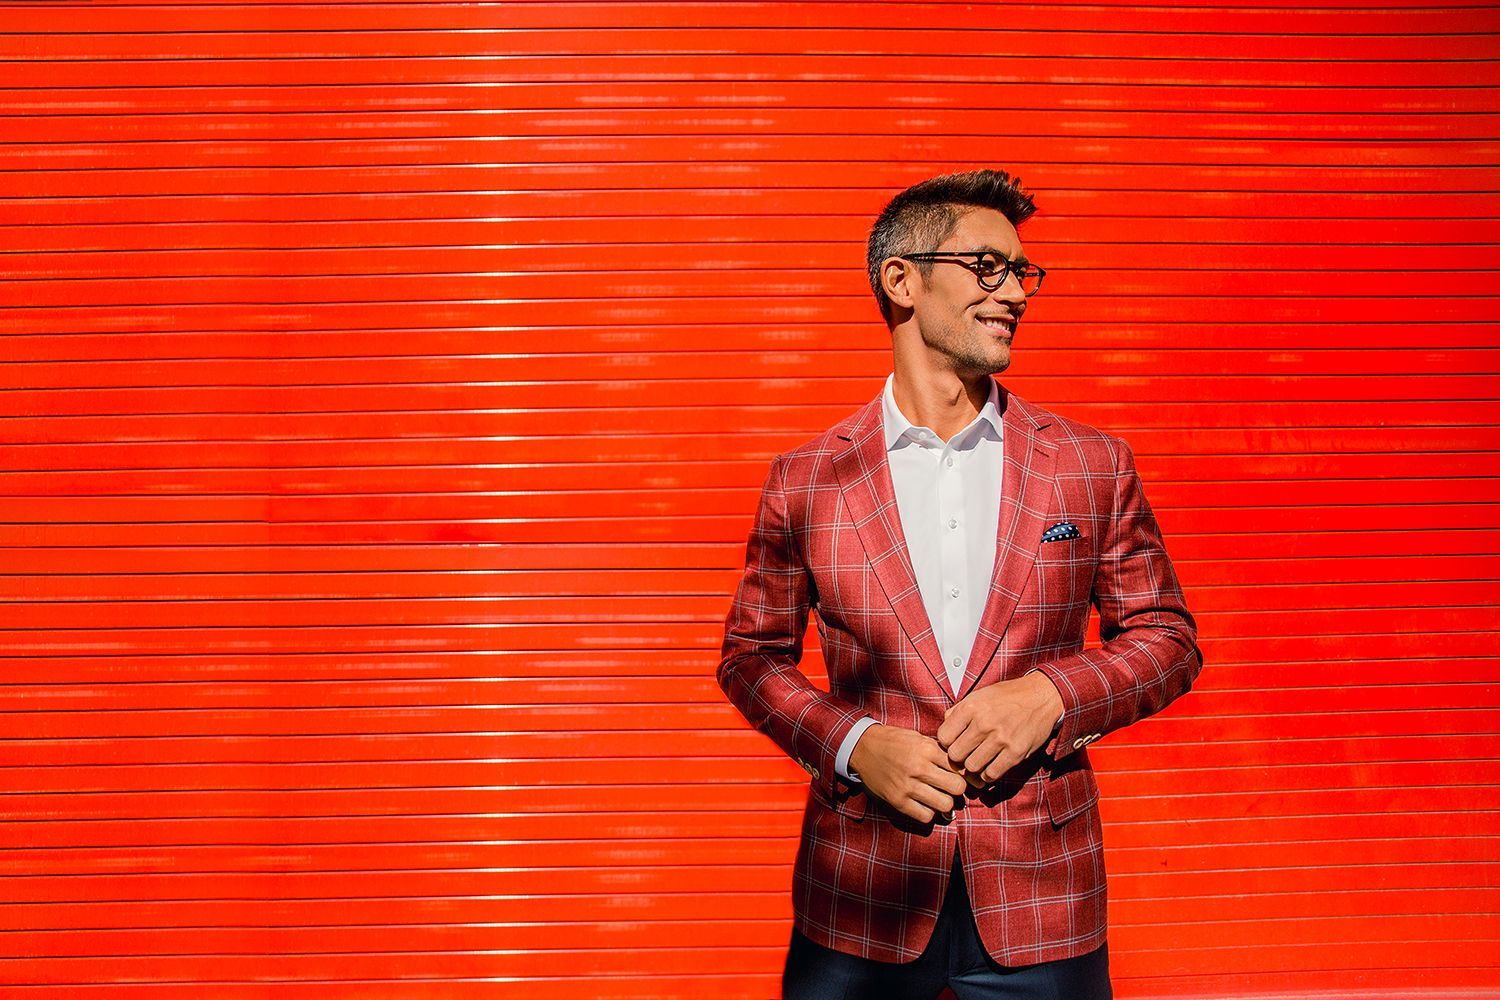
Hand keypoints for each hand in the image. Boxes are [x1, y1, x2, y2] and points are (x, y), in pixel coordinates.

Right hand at [847, 724, 968, 823]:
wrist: (863, 748)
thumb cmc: (893, 741)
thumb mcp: (918, 737)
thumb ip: (938, 750)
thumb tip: (960, 765)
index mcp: (926, 749)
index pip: (959, 767)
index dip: (962, 772)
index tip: (959, 775)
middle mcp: (919, 768)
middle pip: (957, 788)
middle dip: (958, 789)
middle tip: (951, 787)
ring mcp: (908, 786)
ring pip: (944, 805)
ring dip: (945, 802)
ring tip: (939, 796)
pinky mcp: (897, 801)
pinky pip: (925, 816)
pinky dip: (928, 812)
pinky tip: (925, 804)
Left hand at [937, 671, 1063, 785]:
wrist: (1041, 697)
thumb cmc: (1007, 697)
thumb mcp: (979, 695)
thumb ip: (958, 710)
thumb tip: (944, 727)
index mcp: (971, 708)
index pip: (943, 737)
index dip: (946, 743)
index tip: (954, 742)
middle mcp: (983, 723)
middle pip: (955, 755)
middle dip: (958, 757)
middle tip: (965, 754)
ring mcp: (1000, 739)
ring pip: (972, 767)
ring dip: (973, 767)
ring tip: (978, 760)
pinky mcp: (1015, 752)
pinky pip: (991, 774)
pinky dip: (988, 774)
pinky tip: (990, 765)